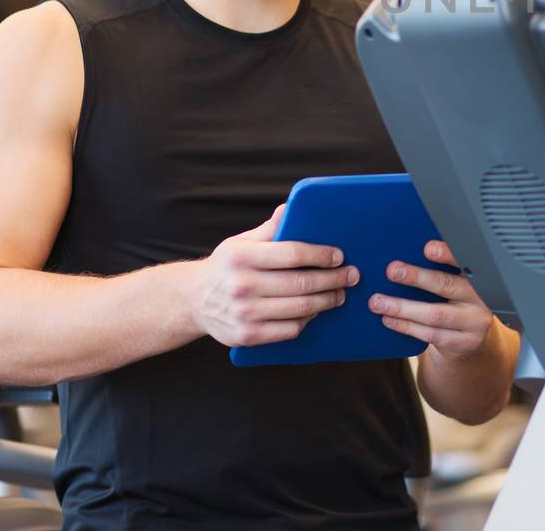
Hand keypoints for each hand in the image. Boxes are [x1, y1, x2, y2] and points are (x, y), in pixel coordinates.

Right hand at [189, 205, 358, 346]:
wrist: (193, 301)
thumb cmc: (226, 266)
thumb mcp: (241, 242)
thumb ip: (269, 229)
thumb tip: (291, 208)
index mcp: (242, 256)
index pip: (293, 254)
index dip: (321, 255)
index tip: (339, 256)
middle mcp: (242, 285)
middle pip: (301, 283)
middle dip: (333, 279)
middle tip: (351, 276)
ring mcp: (244, 313)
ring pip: (300, 308)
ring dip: (327, 301)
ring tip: (340, 294)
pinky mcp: (247, 336)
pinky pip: (289, 330)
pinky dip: (307, 320)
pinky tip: (315, 311)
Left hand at [369, 241, 495, 359]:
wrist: (471, 339)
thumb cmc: (456, 303)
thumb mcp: (456, 283)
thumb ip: (440, 270)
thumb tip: (404, 259)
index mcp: (477, 276)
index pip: (463, 261)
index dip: (447, 254)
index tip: (427, 248)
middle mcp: (480, 298)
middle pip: (447, 285)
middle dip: (417, 277)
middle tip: (393, 271)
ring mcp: (474, 323)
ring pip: (435, 315)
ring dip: (402, 308)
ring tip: (378, 302)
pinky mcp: (463, 343)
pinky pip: (431, 335)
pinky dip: (407, 326)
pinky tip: (389, 319)